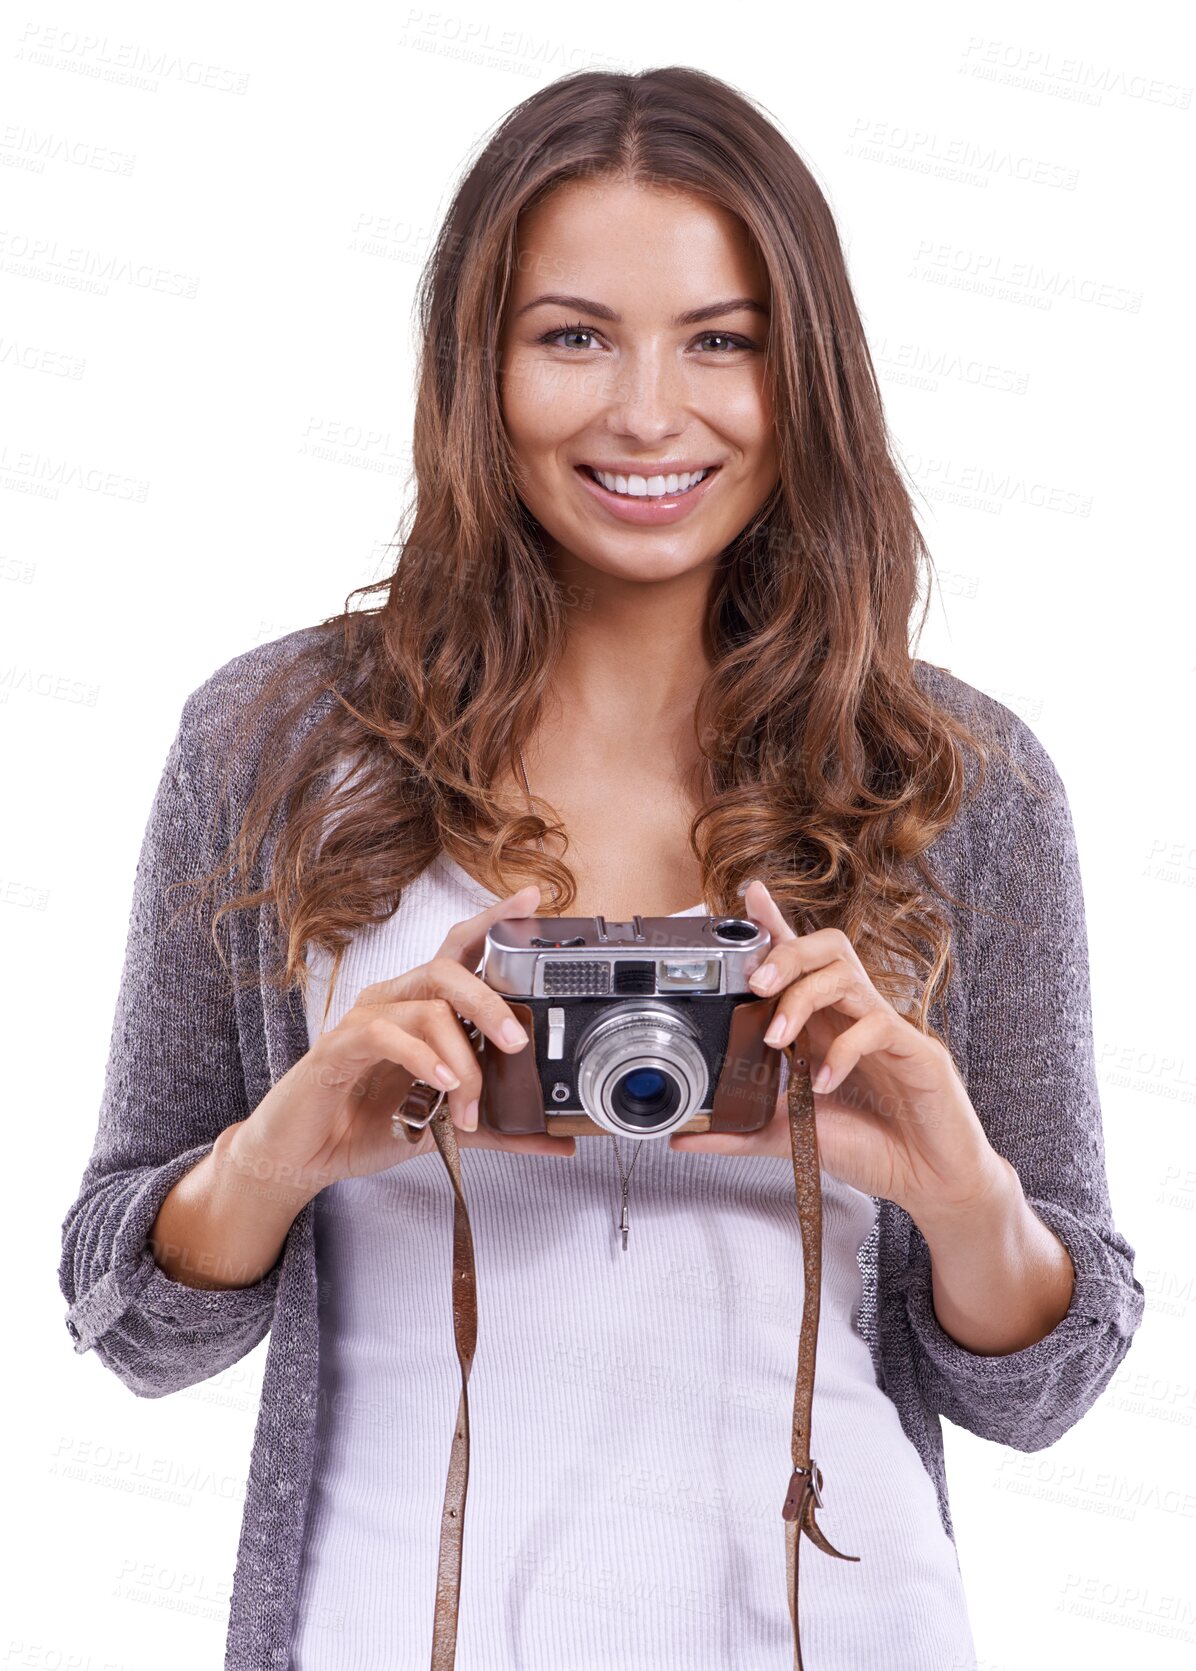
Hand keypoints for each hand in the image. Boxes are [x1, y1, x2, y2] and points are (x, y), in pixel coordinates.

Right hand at [232, 883, 575, 1197]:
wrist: (302, 1157)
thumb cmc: (366, 1125)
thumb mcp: (447, 1129)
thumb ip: (501, 1129)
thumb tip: (559, 1142)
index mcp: (420, 1006)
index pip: (461, 950)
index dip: (495, 922)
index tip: (533, 902)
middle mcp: (393, 1000)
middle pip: (449, 969)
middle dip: (490, 1003)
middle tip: (517, 1044)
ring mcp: (365, 1018)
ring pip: (427, 1007)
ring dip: (460, 1058)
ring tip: (468, 1104)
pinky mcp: (339, 1046)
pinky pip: (386, 1033)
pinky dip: (420, 1058)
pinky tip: (438, 1087)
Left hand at [668, 880, 1002, 1217]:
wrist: (929, 1183)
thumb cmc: (870, 1147)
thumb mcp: (790, 1136)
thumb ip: (739, 1132)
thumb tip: (682, 1139)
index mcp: (825, 1024)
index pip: (801, 960)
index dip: (775, 924)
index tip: (748, 897)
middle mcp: (854, 1016)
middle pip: (827, 948)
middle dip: (786, 954)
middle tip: (755, 983)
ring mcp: (887, 1030)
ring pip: (847, 976)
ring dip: (804, 997)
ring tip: (778, 1038)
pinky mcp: (916, 1053)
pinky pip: (878, 1026)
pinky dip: (844, 1049)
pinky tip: (824, 1082)